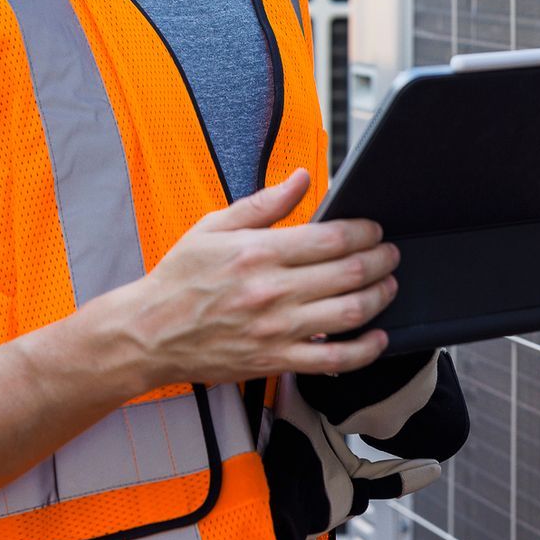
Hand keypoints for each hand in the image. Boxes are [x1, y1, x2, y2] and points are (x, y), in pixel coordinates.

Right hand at [111, 169, 398, 388]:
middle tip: (390, 253)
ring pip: (350, 313)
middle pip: (349, 273)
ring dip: (379, 297)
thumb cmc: (179, 279)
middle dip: (381, 260)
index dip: (364, 231)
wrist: (149, 333)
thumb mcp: (213, 227)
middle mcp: (273, 290)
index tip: (374, 229)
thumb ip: (263, 204)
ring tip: (388, 285)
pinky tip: (377, 337)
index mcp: (258, 252)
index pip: (331, 238)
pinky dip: (364, 350)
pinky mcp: (277, 360)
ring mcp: (277, 329)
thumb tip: (301, 179)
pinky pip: (334, 360)